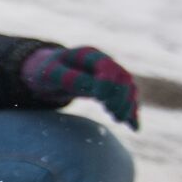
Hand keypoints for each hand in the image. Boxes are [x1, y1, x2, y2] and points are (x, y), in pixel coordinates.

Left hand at [21, 46, 139, 129]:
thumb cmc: (48, 72)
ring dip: (127, 104)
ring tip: (118, 119)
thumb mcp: (51, 74)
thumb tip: (94, 88)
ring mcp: (111, 75)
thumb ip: (71, 78)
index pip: (105, 65)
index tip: (100, 98)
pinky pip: (127, 99)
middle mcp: (104, 62)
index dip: (107, 82)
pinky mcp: (113, 88)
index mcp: (87, 55)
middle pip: (122, 77)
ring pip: (128, 88)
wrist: (51, 71)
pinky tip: (134, 127)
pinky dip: (131, 112)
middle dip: (120, 96)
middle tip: (112, 113)